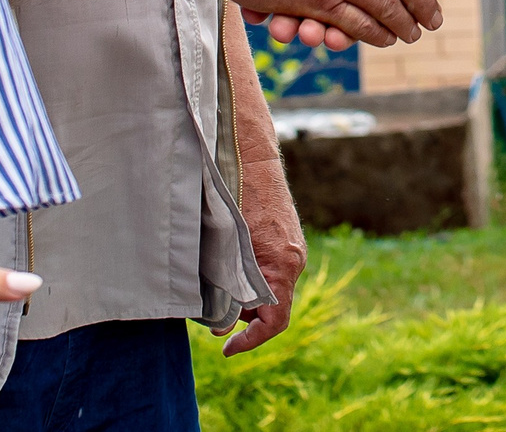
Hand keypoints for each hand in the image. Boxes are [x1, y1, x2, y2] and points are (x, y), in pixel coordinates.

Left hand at [222, 187, 305, 355]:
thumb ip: (228, 286)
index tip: (227, 348)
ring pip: (269, 289)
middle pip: (271, 308)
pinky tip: (227, 268)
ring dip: (244, 296)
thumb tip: (220, 324)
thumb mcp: (227, 246)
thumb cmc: (235, 196)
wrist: (250, 157)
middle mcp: (294, 260)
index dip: (251, 341)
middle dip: (241, 318)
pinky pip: (271, 271)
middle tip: (211, 319)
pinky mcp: (286, 242)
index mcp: (283, 265)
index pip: (275, 321)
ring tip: (214, 288)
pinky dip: (250, 278)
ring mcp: (292, 250)